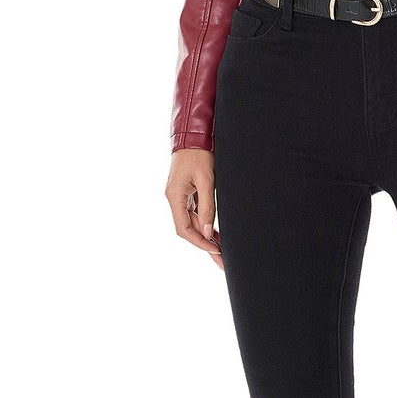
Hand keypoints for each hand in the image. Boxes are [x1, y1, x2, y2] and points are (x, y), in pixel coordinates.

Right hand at [165, 148, 222, 267]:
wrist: (193, 135)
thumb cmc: (200, 154)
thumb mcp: (207, 180)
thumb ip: (207, 207)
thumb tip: (207, 232)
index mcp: (174, 197)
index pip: (184, 229)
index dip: (199, 242)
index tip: (215, 251)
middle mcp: (174, 199)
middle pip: (188, 229)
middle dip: (205, 245)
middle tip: (222, 262)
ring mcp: (180, 197)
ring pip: (193, 223)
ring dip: (206, 237)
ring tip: (223, 253)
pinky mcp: (187, 193)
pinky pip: (195, 214)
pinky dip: (206, 225)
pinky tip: (216, 235)